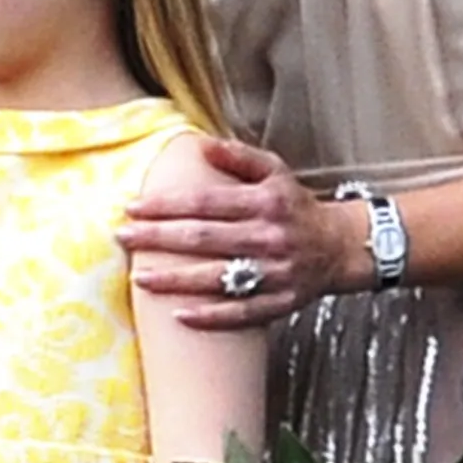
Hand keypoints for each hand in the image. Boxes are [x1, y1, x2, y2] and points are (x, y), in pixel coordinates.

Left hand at [119, 135, 350, 328]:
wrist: (340, 246)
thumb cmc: (296, 206)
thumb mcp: (275, 171)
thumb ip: (239, 157)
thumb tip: (201, 146)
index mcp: (264, 202)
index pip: (206, 203)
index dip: (167, 205)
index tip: (132, 208)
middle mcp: (269, 237)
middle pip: (204, 239)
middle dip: (158, 238)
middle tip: (122, 237)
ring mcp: (275, 273)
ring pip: (217, 278)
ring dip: (175, 280)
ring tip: (138, 278)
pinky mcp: (280, 302)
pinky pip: (241, 313)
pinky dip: (210, 316)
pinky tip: (179, 316)